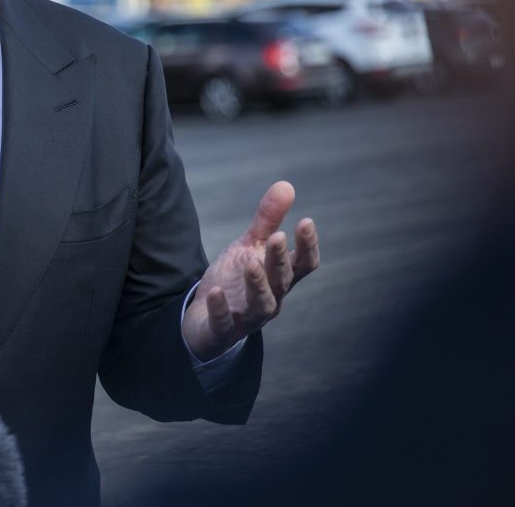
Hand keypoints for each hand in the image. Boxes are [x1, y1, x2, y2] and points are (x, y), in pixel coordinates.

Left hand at [181, 181, 318, 360]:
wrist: (207, 318)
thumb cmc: (237, 279)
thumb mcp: (250, 246)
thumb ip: (268, 220)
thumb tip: (286, 185)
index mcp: (280, 278)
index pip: (303, 264)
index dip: (307, 246)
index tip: (306, 221)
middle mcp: (271, 298)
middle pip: (282, 281)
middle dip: (280, 259)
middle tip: (277, 237)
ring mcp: (249, 316)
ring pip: (262, 305)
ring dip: (258, 285)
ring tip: (250, 263)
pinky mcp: (224, 329)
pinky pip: (224, 322)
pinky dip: (221, 308)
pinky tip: (214, 291)